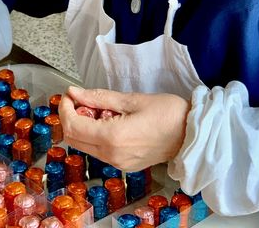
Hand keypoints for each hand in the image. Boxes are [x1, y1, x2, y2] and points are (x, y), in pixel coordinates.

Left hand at [59, 86, 190, 170]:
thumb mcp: (132, 99)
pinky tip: (107, 122)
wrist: (193, 134)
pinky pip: (99, 152)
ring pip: (84, 147)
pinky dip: (94, 136)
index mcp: (113, 138)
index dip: (65, 109)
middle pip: (73, 140)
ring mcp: (118, 163)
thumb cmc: (169, 114)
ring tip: (96, 109)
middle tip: (78, 100)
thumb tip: (75, 93)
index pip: (72, 126)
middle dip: (70, 118)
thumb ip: (99, 97)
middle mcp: (112, 155)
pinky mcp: (125, 165)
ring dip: (82, 128)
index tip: (69, 95)